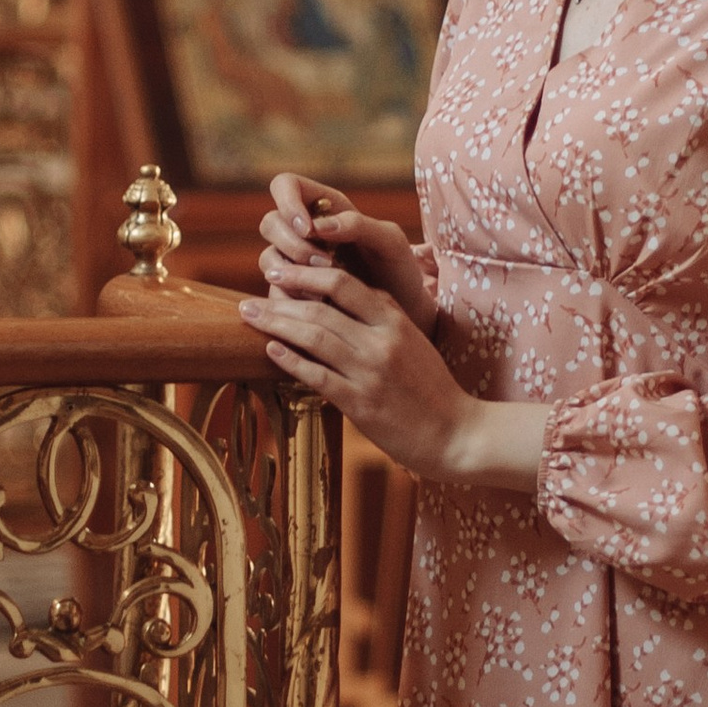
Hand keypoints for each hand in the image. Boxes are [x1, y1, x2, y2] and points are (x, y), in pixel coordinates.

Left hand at [241, 260, 497, 481]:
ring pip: (314, 338)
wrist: (457, 434)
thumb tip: (353, 294)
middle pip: (321, 308)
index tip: (282, 272)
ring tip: (250, 317)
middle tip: (250, 297)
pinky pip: (318, 376)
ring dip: (276, 325)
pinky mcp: (361, 404)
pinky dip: (291, 361)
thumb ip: (385, 317)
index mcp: (396, 320)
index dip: (307, 273)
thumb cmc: (433, 389)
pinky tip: (270, 351)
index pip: (344, 283)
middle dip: (280, 299)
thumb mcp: (415, 341)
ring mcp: (371, 372)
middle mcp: (382, 341)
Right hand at [260, 173, 433, 332]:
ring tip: (326, 288)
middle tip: (324, 263)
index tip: (309, 228)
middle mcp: (303, 232)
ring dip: (291, 273)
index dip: (287, 202)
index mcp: (325, 207)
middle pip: (269, 223)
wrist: (401, 311)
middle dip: (292, 244)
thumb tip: (318, 226)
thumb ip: (359, 225)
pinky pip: (274, 292)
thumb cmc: (398, 268)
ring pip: (267, 259)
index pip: (286, 185)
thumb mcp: (390, 241)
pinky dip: (292, 298)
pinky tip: (321, 305)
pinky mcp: (291, 293)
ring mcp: (293, 264)